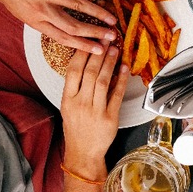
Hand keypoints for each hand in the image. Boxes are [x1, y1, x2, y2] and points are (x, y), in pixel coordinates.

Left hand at [0, 0, 116, 53]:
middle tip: (112, 36)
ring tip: (112, 18)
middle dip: (95, 33)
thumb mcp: (22, 12)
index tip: (99, 51)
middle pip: (74, 26)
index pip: (64, 38)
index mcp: (37, 22)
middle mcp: (43, 10)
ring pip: (76, 5)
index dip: (84, 46)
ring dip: (97, 12)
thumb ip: (42, 19)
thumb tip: (60, 25)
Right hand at [61, 44, 127, 172]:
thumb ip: (75, 87)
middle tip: (106, 39)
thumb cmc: (76, 128)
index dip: (82, 53)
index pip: (73, 71)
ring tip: (115, 50)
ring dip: (110, 63)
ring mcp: (95, 110)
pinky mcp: (110, 118)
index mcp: (67, 99)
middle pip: (90, 72)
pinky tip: (125, 69)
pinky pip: (117, 95)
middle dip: (98, 53)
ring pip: (103, 81)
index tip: (89, 40)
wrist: (83, 152)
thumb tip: (87, 64)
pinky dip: (122, 80)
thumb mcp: (68, 107)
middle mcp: (80, 103)